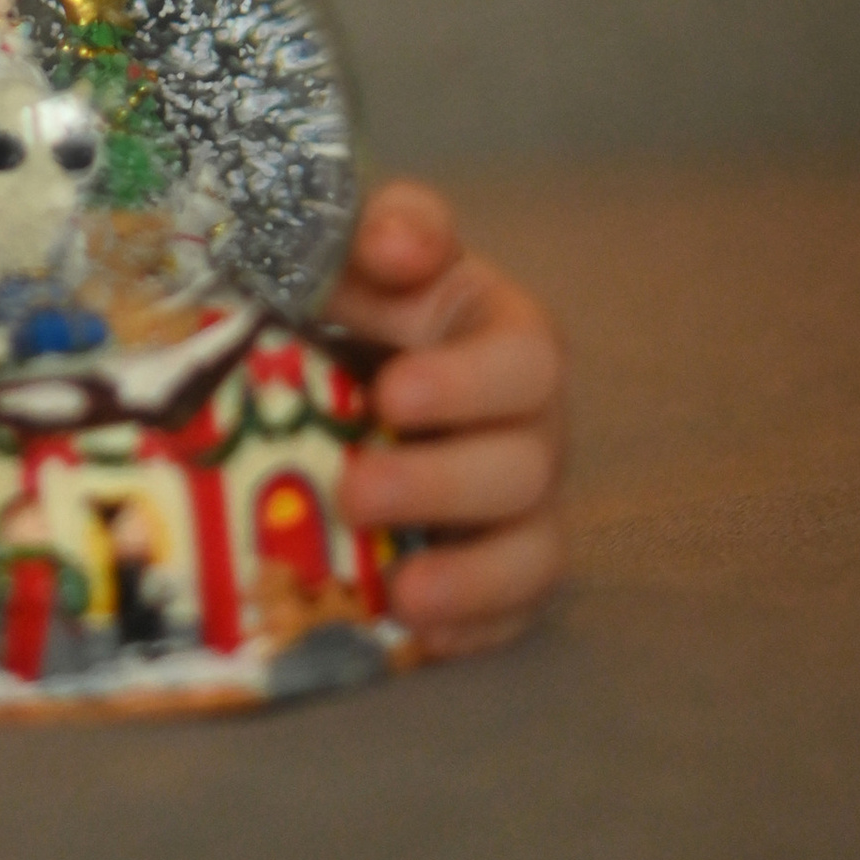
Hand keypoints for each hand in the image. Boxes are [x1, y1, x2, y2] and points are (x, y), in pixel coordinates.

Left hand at [328, 182, 566, 658]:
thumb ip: (386, 226)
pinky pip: (512, 613)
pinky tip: (418, 632)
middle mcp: (528, 424)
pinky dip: (474, 627)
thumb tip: (397, 247)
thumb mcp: (361, 246)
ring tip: (405, 592)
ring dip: (472, 574)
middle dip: (443, 484)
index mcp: (503, 335)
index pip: (524, 357)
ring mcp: (519, 504)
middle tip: (356, 491)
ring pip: (534, 548)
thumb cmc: (355, 299)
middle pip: (524, 464)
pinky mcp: (498, 572)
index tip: (392, 393)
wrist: (326, 364)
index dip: (465, 382)